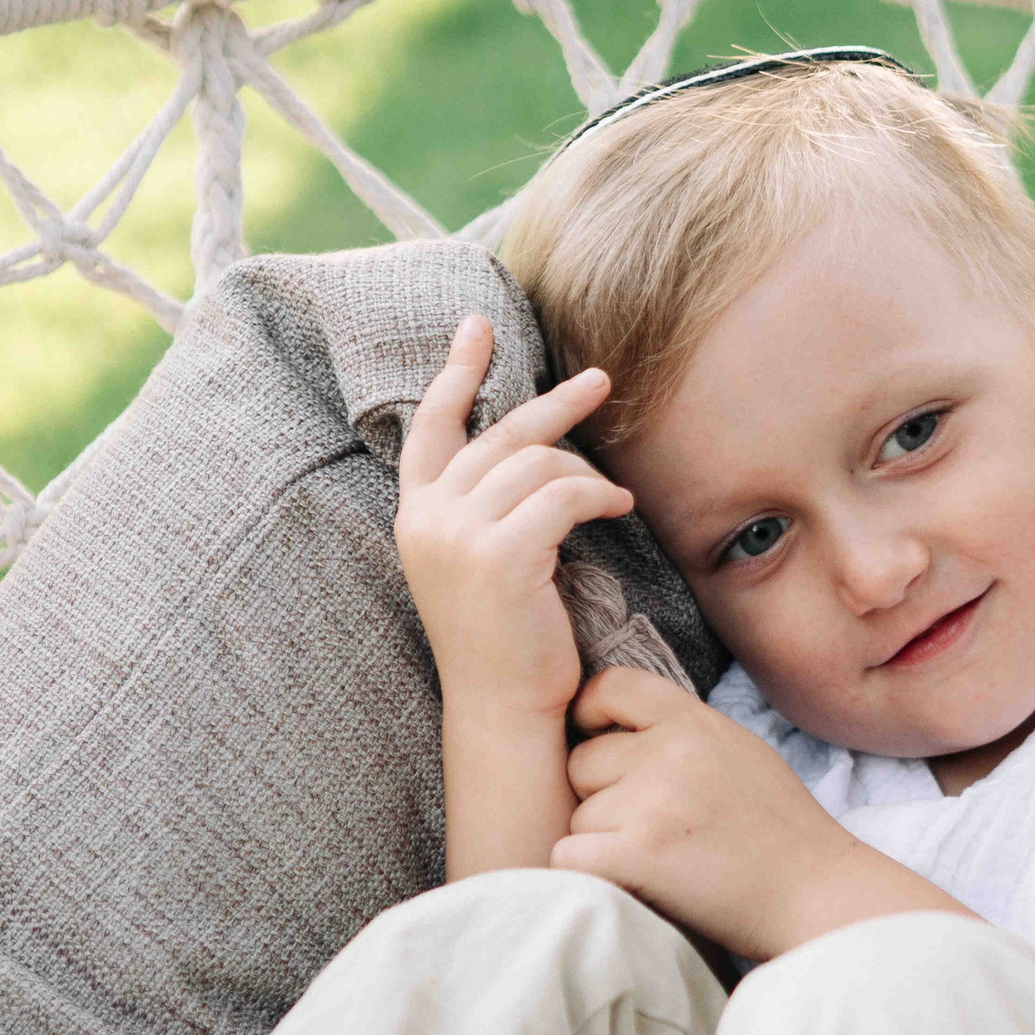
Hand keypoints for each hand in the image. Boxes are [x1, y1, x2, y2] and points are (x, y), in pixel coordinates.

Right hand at [394, 316, 632, 721]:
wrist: (502, 707)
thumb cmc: (505, 640)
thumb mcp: (478, 561)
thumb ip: (484, 507)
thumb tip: (532, 449)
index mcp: (415, 518)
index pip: (430, 427)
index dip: (456, 374)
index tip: (477, 327)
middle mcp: (427, 520)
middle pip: (499, 435)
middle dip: (555, 404)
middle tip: (600, 381)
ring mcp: (459, 536)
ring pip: (537, 463)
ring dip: (587, 475)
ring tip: (613, 497)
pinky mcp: (501, 555)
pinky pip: (563, 495)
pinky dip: (598, 496)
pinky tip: (619, 508)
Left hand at [553, 667, 967, 959]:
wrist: (820, 896)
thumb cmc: (782, 836)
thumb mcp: (741, 754)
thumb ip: (684, 735)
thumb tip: (616, 725)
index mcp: (698, 722)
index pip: (612, 685)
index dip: (590, 714)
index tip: (596, 742)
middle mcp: (673, 750)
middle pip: (582, 762)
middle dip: (602, 797)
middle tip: (654, 830)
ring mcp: (656, 800)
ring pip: (579, 816)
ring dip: (603, 844)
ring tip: (665, 863)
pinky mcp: (640, 852)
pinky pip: (569, 855)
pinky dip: (590, 875)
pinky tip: (632, 884)